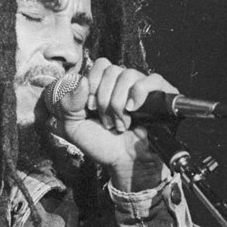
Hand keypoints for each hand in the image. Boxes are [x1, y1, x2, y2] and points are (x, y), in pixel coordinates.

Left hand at [45, 57, 173, 189]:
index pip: (99, 64)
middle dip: (104, 100)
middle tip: (106, 120)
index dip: (92, 84)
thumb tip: (80, 81)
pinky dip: (139, 94)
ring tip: (120, 122)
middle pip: (111, 70)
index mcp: (104, 84)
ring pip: (127, 75)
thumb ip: (65, 104)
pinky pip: (151, 80)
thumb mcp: (73, 126)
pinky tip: (133, 110)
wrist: (125, 161)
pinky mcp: (161, 94)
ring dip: (118, 104)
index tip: (90, 107)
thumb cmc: (101, 144)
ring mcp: (143, 86)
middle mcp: (123, 82)